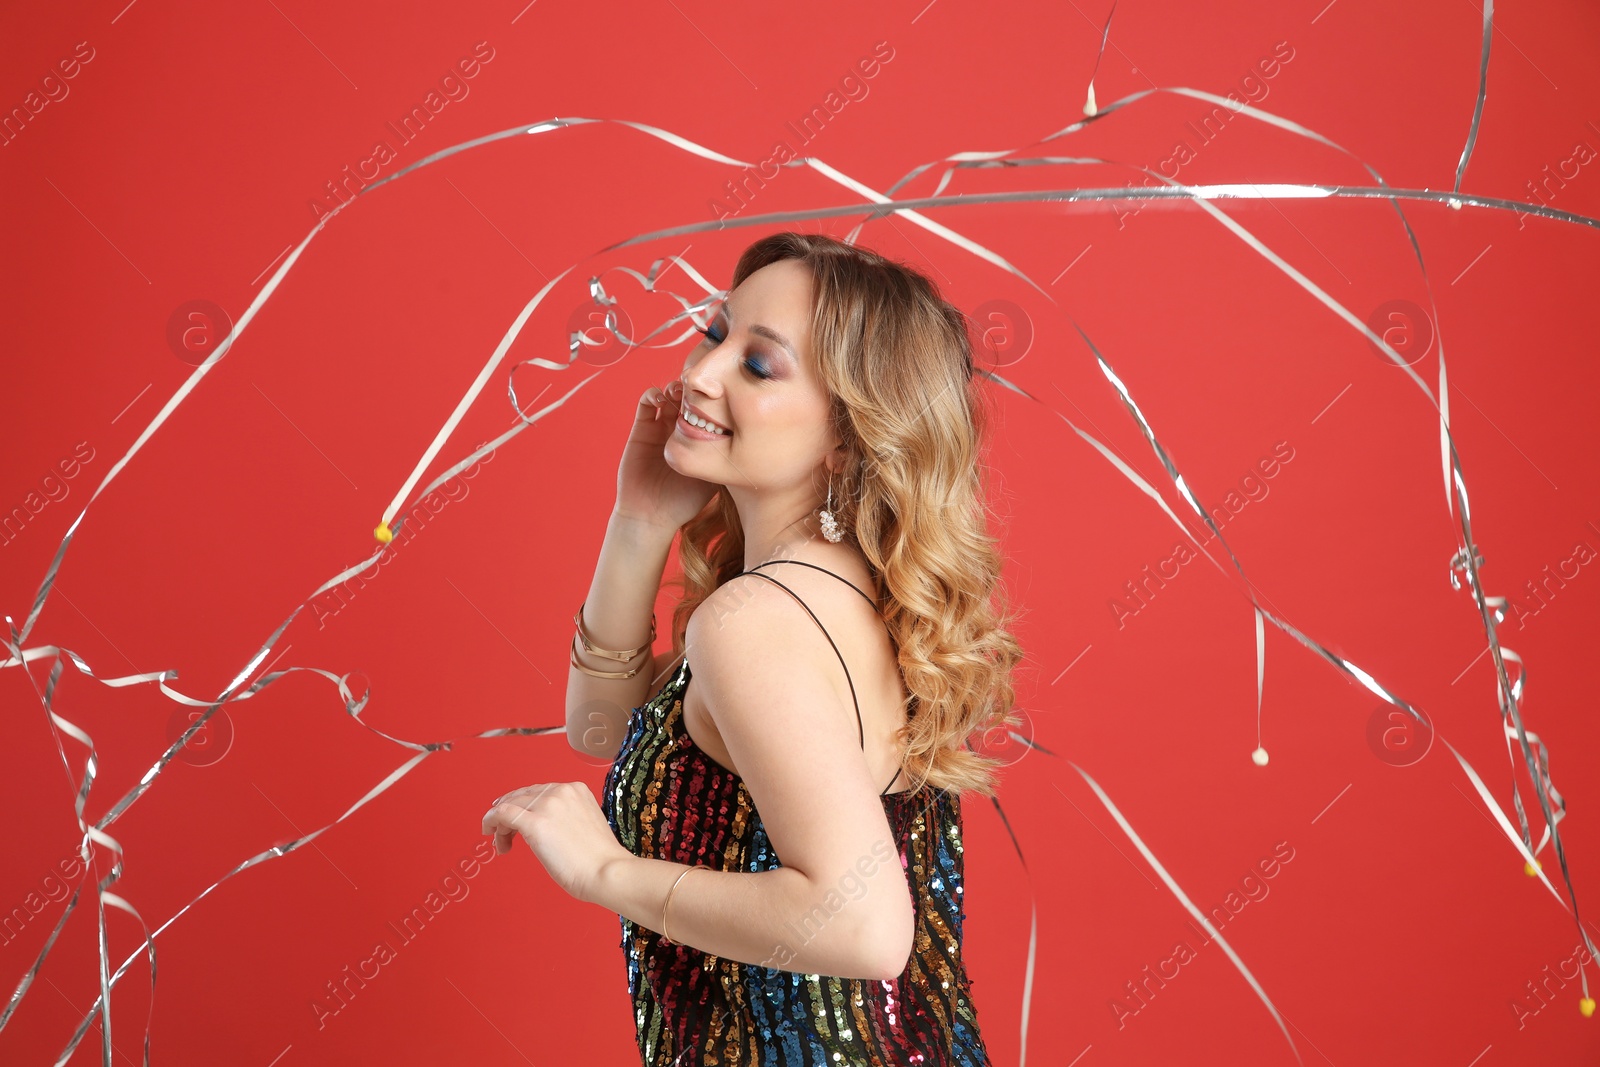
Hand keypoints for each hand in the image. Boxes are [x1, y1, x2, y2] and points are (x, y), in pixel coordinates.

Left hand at [481, 782, 627, 904]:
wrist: (607, 872)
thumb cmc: (599, 859)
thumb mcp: (585, 825)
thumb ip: (567, 818)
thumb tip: (546, 827)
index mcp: (576, 789)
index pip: (539, 791)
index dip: (524, 805)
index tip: (516, 821)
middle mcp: (561, 791)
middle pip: (523, 796)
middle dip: (510, 814)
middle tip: (504, 835)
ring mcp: (547, 805)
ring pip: (510, 804)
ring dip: (501, 823)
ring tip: (501, 844)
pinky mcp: (535, 823)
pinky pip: (502, 814)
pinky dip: (491, 820)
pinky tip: (489, 831)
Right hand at [614, 378, 719, 530]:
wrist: (650, 516)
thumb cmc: (684, 502)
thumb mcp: (715, 478)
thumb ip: (729, 459)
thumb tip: (756, 440)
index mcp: (700, 437)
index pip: (710, 407)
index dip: (716, 397)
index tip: (724, 393)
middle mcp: (681, 429)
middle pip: (691, 395)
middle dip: (696, 387)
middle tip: (702, 386)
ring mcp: (661, 426)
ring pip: (670, 394)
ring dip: (676, 387)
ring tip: (682, 391)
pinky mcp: (642, 428)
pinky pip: (646, 403)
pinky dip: (654, 394)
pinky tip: (662, 399)